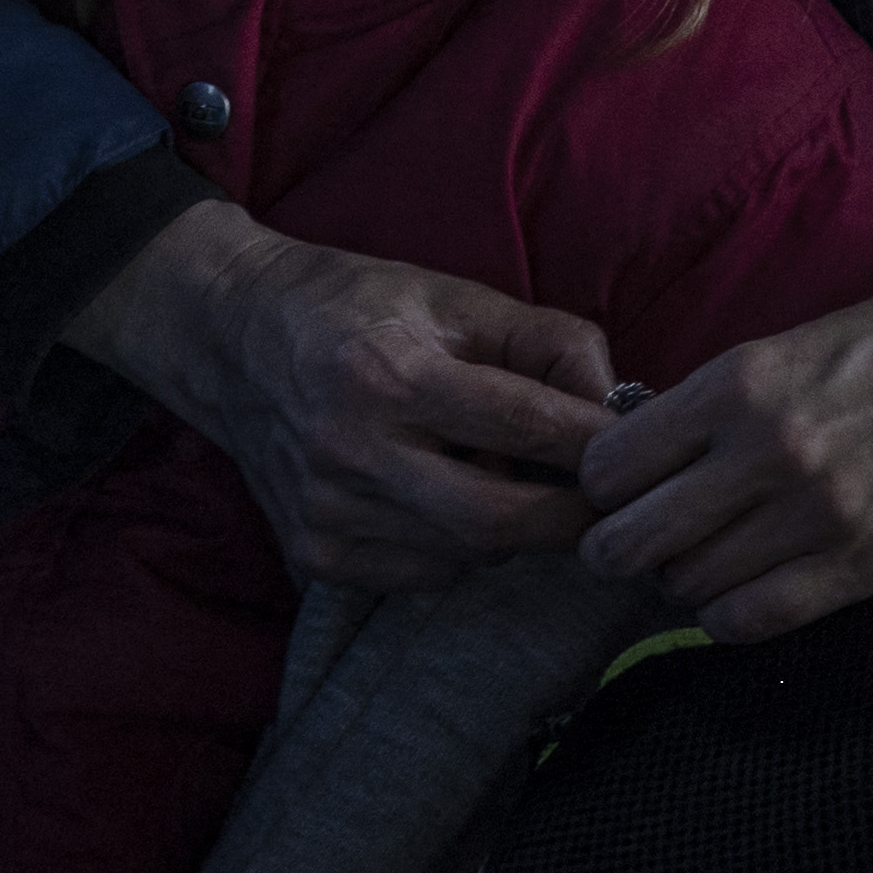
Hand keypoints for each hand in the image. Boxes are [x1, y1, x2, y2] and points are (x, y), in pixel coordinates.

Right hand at [66, 198, 621, 589]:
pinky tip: (447, 498)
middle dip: (569, 518)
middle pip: (497, 520)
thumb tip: (617, 408)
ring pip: (464, 556)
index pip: (522, 425)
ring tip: (514, 480)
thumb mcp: (457, 297)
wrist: (232, 337)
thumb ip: (549, 343)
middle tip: (610, 504)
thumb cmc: (360, 307)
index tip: (641, 454)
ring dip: (511, 531)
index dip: (594, 445)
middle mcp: (350, 451)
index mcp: (389, 373)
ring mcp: (325, 514)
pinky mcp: (312, 555)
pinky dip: (458, 550)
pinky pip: (421, 575)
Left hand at [575, 236, 872, 643]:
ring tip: (702, 561)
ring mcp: (818, 515)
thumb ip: (730, 395)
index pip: (612, 463)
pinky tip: (740, 594)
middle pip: (633, 537)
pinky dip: (729, 617)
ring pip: (689, 585)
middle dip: (618, 546)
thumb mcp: (804, 336)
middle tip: (633, 543)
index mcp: (742, 380)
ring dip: (681, 581)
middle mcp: (767, 451)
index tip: (613, 489)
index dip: (600, 484)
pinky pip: (756, 620)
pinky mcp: (868, 562)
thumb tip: (656, 447)